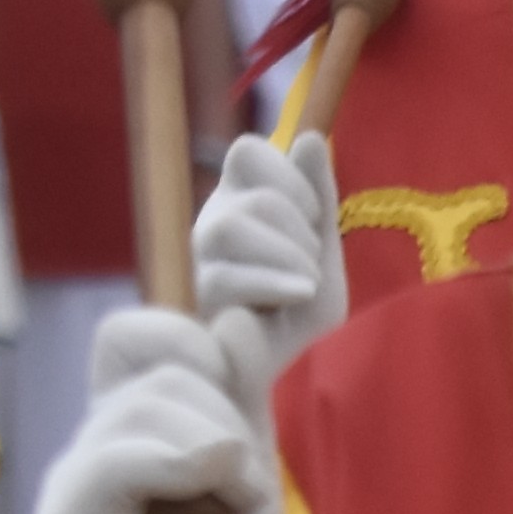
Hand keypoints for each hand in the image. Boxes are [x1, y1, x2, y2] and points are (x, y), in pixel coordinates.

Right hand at [33, 307, 280, 513]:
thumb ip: (240, 392)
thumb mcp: (246, 462)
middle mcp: (87, 442)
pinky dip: (176, 468)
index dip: (187, 344)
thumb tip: (230, 319)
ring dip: (215, 452)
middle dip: (223, 416)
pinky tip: (206, 504)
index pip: (131, 334)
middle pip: (159, 373)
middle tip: (240, 489)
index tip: (227, 412)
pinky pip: (119, 459)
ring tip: (228, 511)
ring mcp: (70, 484)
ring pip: (147, 406)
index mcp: (125, 421)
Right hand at [188, 126, 351, 420]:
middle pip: (252, 193)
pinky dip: (275, 281)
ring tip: (304, 284)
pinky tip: (296, 294)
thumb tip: (313, 137)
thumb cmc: (291, 314)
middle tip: (311, 264)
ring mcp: (195, 259)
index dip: (289, 177)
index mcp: (238, 199)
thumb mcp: (322, 252)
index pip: (248, 151)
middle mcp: (210, 222)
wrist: (265, 376)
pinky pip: (228, 273)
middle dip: (299, 227)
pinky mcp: (191, 297)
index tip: (313, 215)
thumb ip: (320, 197)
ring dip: (286, 254)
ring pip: (232, 225)